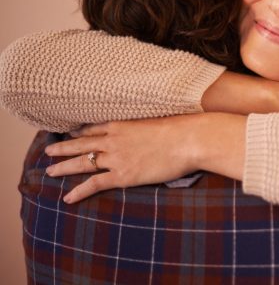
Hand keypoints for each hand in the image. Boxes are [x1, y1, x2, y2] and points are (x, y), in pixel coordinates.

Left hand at [44, 113, 244, 202]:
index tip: (70, 133)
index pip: (94, 127)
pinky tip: (68, 198)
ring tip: (50, 172)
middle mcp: (114, 139)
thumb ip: (148, 125)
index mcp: (123, 124)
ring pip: (82, 162)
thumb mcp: (160, 120)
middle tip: (49, 151)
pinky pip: (94, 184)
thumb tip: (154, 128)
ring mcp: (116, 157)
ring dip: (63, 167)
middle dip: (63, 147)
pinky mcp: (122, 175)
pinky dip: (79, 191)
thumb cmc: (182, 129)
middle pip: (81, 143)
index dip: (79, 131)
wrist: (189, 139)